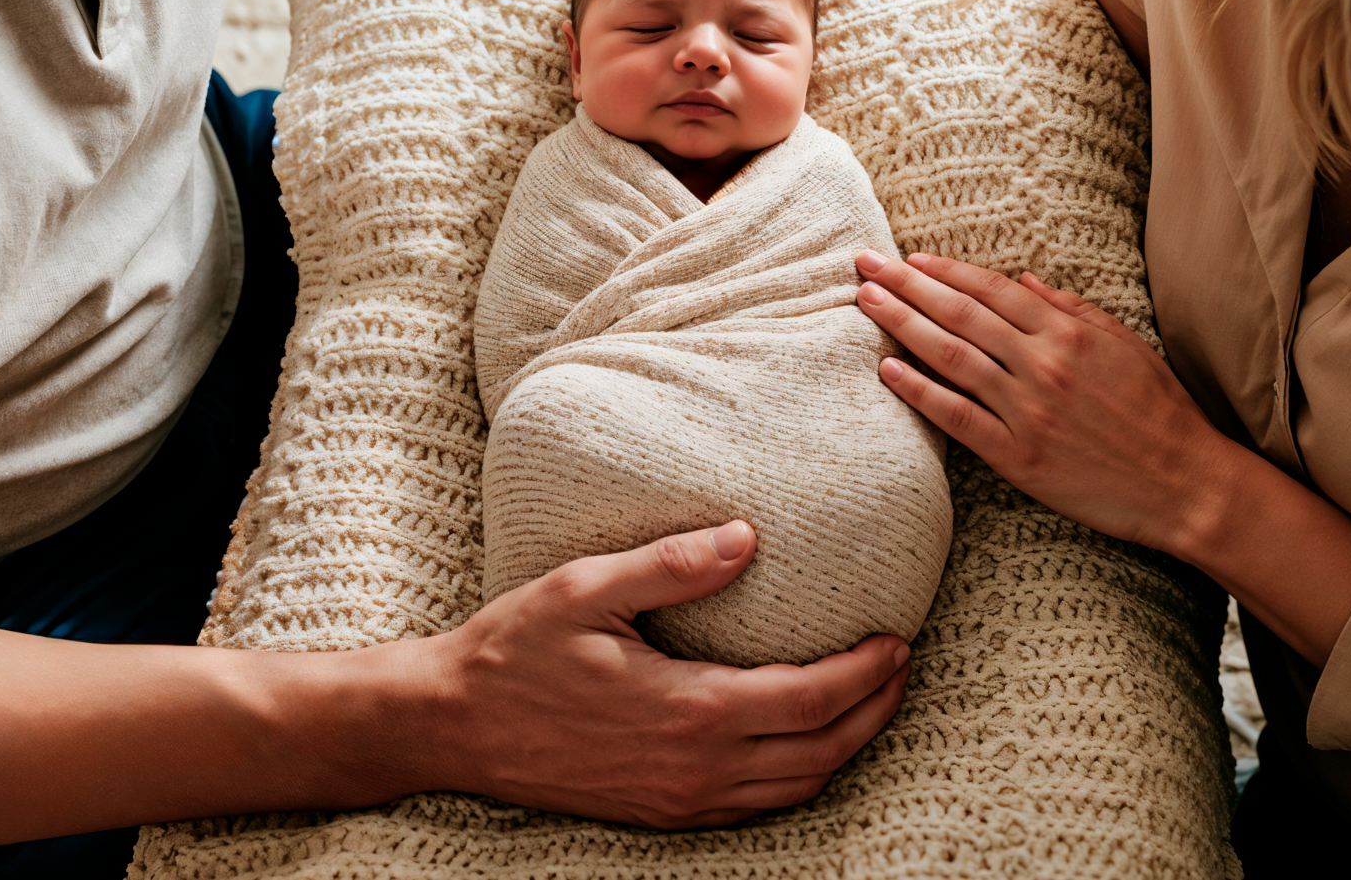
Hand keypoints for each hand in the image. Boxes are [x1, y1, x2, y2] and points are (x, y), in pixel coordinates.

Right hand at [418, 521, 910, 828]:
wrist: (451, 725)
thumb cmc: (514, 650)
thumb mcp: (586, 588)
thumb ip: (672, 565)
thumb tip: (748, 537)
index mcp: (688, 710)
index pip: (812, 698)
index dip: (866, 671)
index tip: (896, 637)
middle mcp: (694, 768)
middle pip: (821, 753)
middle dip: (875, 711)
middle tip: (900, 666)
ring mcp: (678, 800)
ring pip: (795, 789)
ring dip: (845, 748)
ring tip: (868, 701)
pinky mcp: (659, 813)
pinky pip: (755, 808)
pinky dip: (797, 778)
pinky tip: (801, 744)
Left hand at [853, 249, 1227, 551]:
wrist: (1186, 484)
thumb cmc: (1160, 412)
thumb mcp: (1125, 345)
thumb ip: (1072, 310)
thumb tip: (1023, 279)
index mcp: (1069, 334)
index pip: (993, 291)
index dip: (946, 272)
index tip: (909, 259)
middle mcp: (1044, 365)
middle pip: (960, 315)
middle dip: (907, 286)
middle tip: (864, 266)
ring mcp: (1028, 410)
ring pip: (951, 357)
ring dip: (903, 325)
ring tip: (866, 303)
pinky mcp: (1019, 456)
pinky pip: (957, 416)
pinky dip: (919, 391)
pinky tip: (887, 369)